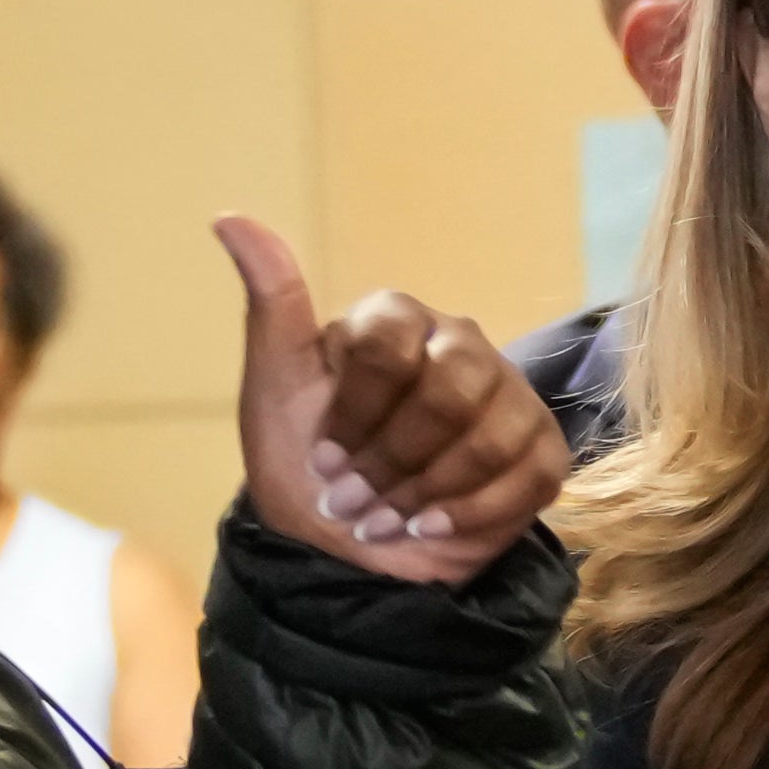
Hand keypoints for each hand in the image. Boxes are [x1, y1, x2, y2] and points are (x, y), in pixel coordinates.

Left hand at [215, 215, 565, 585]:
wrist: (346, 550)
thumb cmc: (307, 465)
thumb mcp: (274, 389)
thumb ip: (271, 305)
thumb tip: (228, 218)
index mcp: (399, 321)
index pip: (392, 344)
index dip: (356, 412)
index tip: (325, 458)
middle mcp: (462, 346)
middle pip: (451, 390)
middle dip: (395, 460)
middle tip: (353, 501)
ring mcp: (508, 398)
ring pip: (490, 438)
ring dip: (426, 494)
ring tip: (385, 521)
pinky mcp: (540, 452)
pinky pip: (526, 477)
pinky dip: (469, 516)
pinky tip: (430, 530)